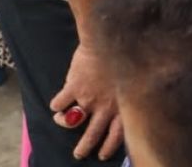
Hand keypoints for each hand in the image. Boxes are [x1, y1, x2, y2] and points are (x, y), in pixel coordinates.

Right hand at [50, 44, 123, 160]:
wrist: (111, 37)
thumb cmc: (128, 53)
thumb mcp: (135, 77)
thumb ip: (129, 91)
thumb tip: (130, 97)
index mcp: (124, 104)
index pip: (118, 135)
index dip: (110, 146)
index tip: (103, 154)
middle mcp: (106, 107)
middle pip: (93, 135)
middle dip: (85, 147)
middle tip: (79, 153)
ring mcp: (88, 98)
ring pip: (73, 123)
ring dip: (65, 126)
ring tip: (62, 124)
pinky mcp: (74, 88)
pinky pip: (59, 104)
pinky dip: (56, 106)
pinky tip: (56, 103)